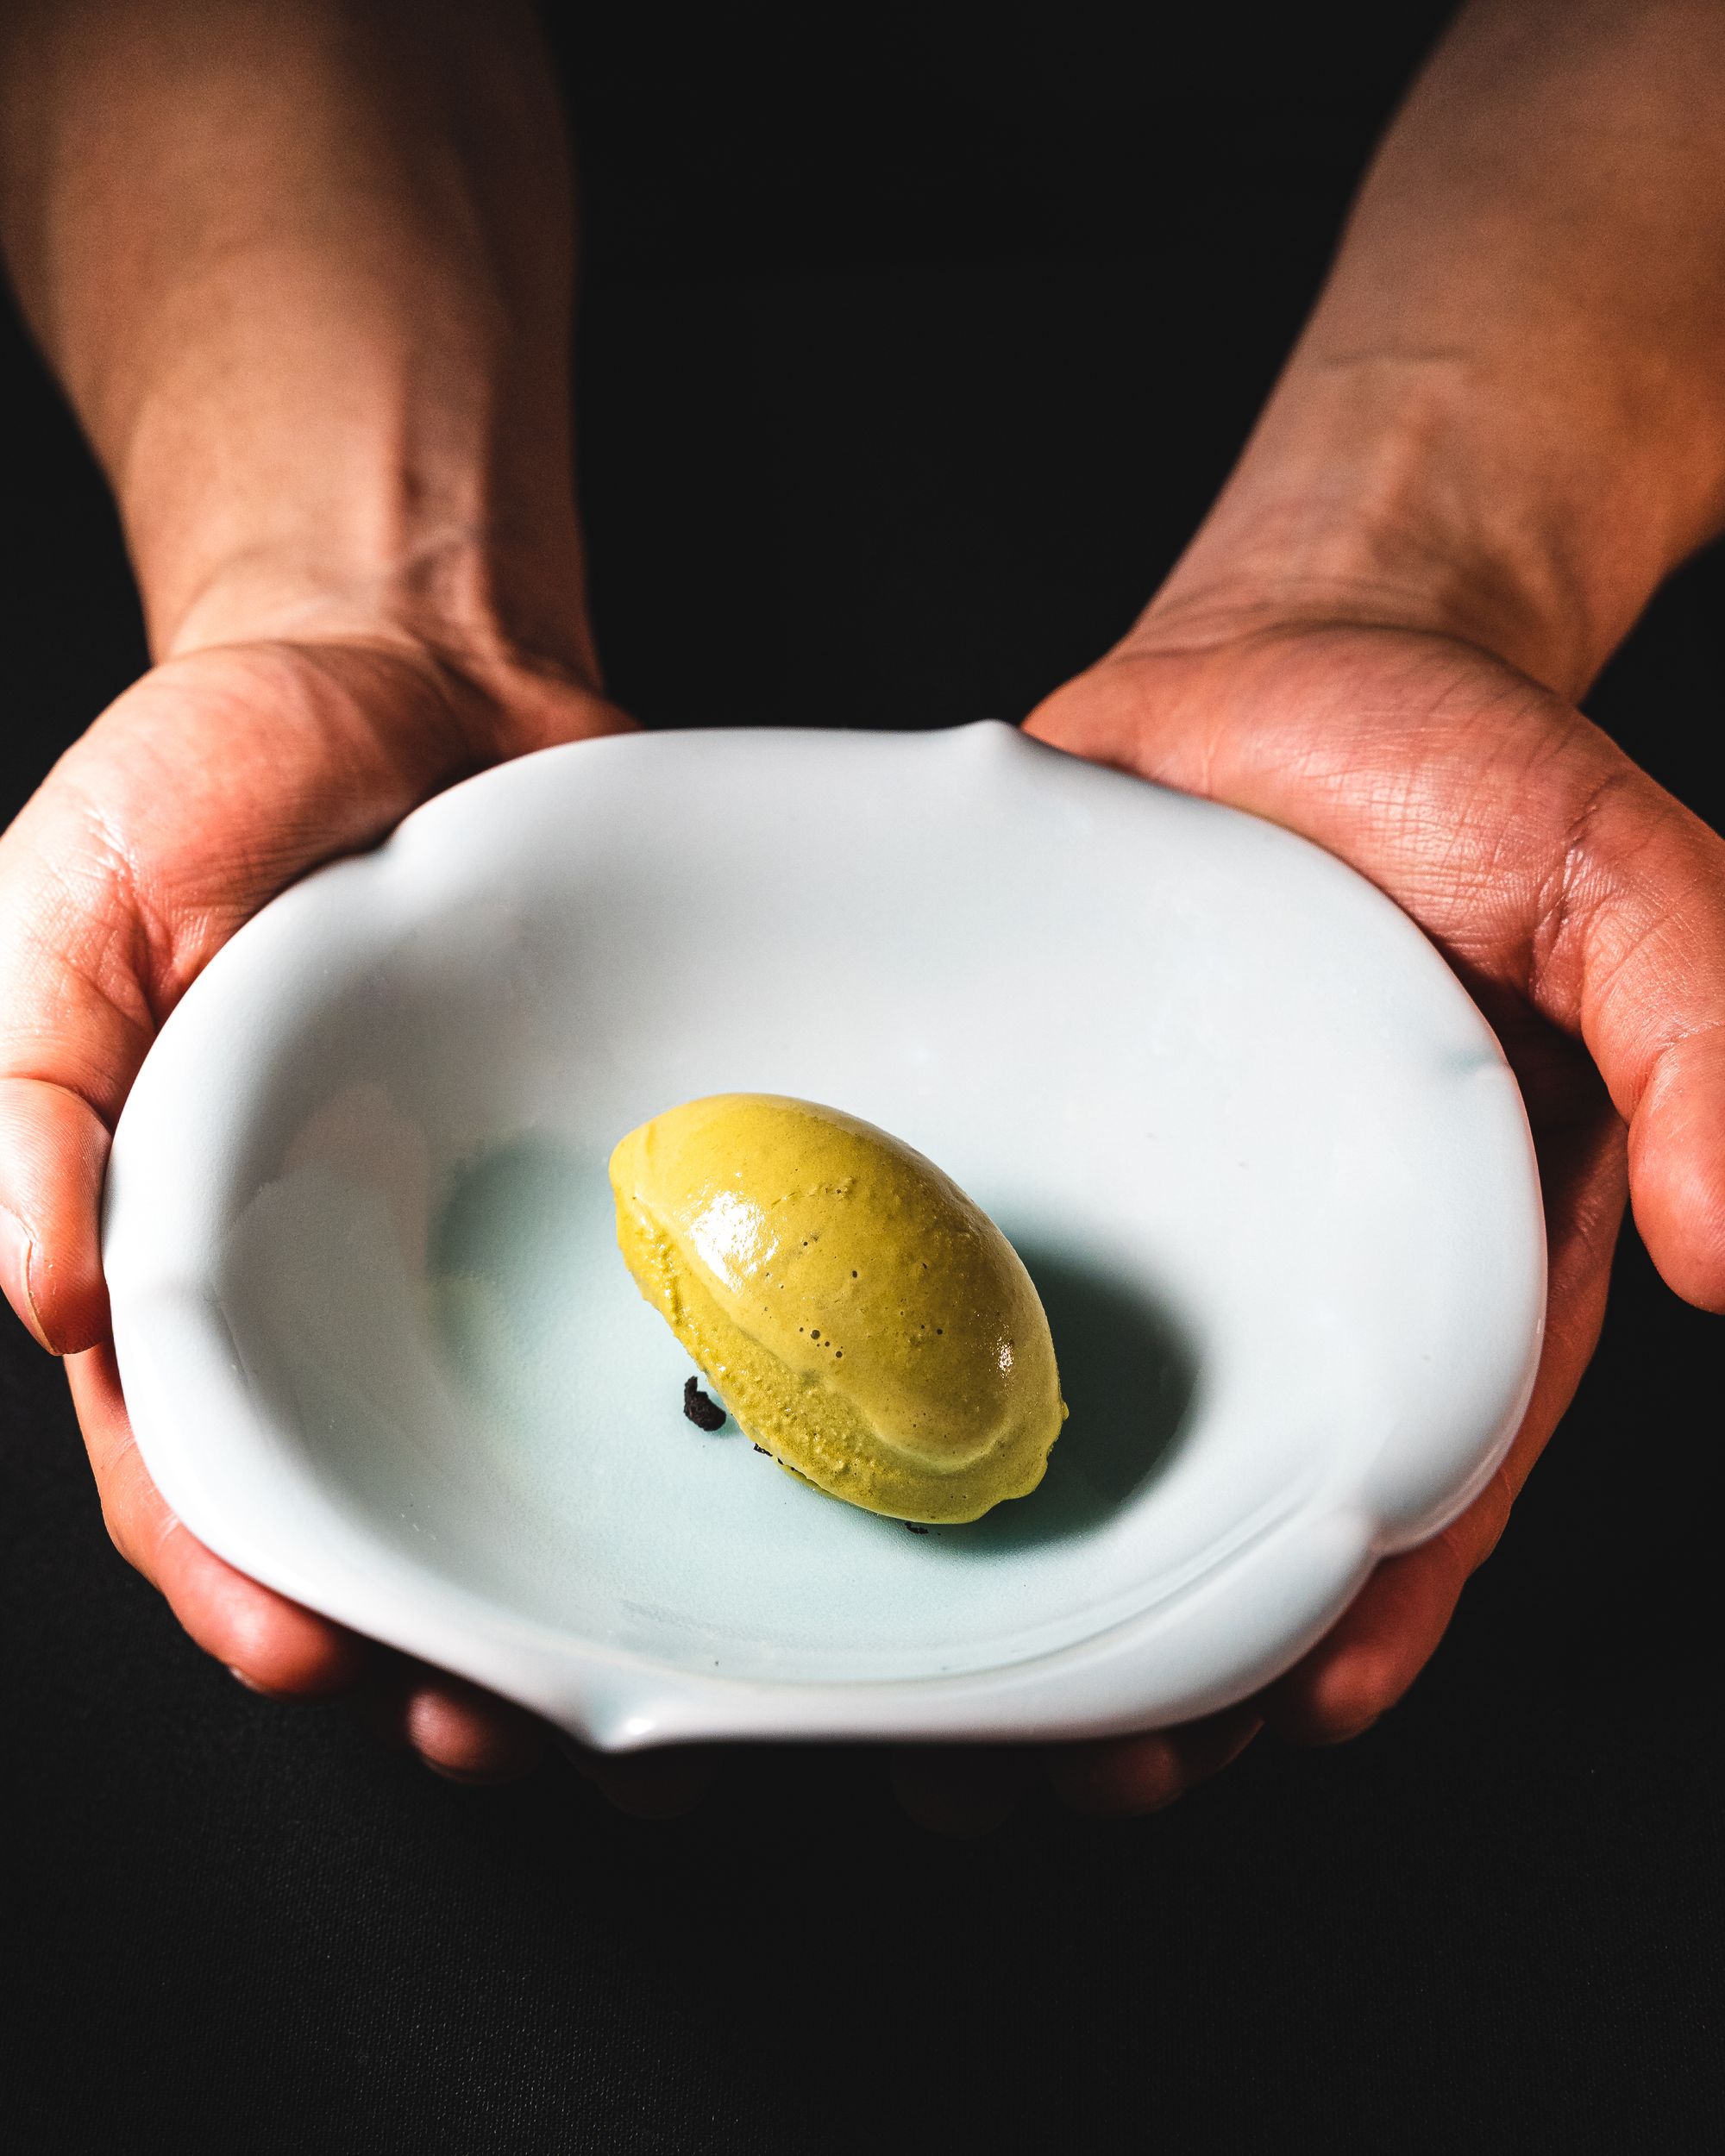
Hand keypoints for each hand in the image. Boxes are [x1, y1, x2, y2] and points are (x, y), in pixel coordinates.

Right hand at [0, 615, 659, 1782]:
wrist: (403, 664)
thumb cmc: (205, 787)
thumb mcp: (60, 915)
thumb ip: (29, 1100)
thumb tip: (35, 1294)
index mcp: (182, 1247)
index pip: (190, 1460)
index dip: (233, 1572)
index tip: (304, 1649)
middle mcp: (341, 1271)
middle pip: (374, 1497)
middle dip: (426, 1629)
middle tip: (502, 1722)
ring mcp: (483, 1230)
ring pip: (521, 1442)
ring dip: (567, 1568)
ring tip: (636, 1674)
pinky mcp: (609, 1168)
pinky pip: (645, 1305)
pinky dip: (684, 1399)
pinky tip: (744, 1475)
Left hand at [887, 605, 1723, 1826]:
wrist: (1273, 676)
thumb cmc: (1451, 783)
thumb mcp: (1611, 885)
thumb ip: (1706, 1041)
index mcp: (1431, 1294)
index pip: (1390, 1519)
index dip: (1323, 1640)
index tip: (1243, 1727)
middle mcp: (1262, 1306)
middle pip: (1192, 1543)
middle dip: (1112, 1683)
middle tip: (1001, 1774)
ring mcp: (1112, 1256)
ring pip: (1033, 1474)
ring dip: (961, 1603)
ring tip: (867, 1708)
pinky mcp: (988, 1180)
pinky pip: (916, 1324)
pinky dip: (857, 1415)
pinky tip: (773, 1484)